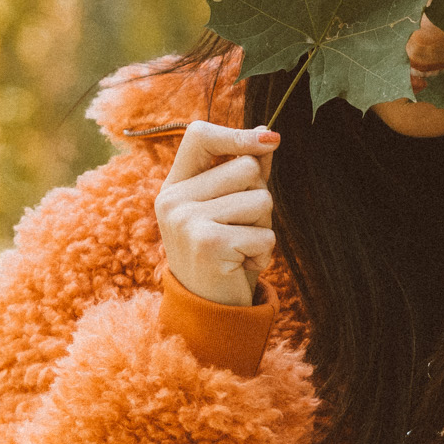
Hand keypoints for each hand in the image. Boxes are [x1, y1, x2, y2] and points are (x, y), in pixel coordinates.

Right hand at [154, 122, 278, 306]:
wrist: (208, 309)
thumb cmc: (223, 253)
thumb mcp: (229, 208)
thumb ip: (243, 172)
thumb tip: (268, 133)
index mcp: (174, 186)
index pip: (200, 135)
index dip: (238, 134)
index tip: (270, 141)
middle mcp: (173, 200)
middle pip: (247, 168)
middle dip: (260, 197)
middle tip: (242, 228)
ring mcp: (186, 221)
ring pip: (261, 199)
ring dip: (264, 227)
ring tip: (242, 248)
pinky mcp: (208, 244)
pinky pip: (265, 233)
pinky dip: (264, 253)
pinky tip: (242, 265)